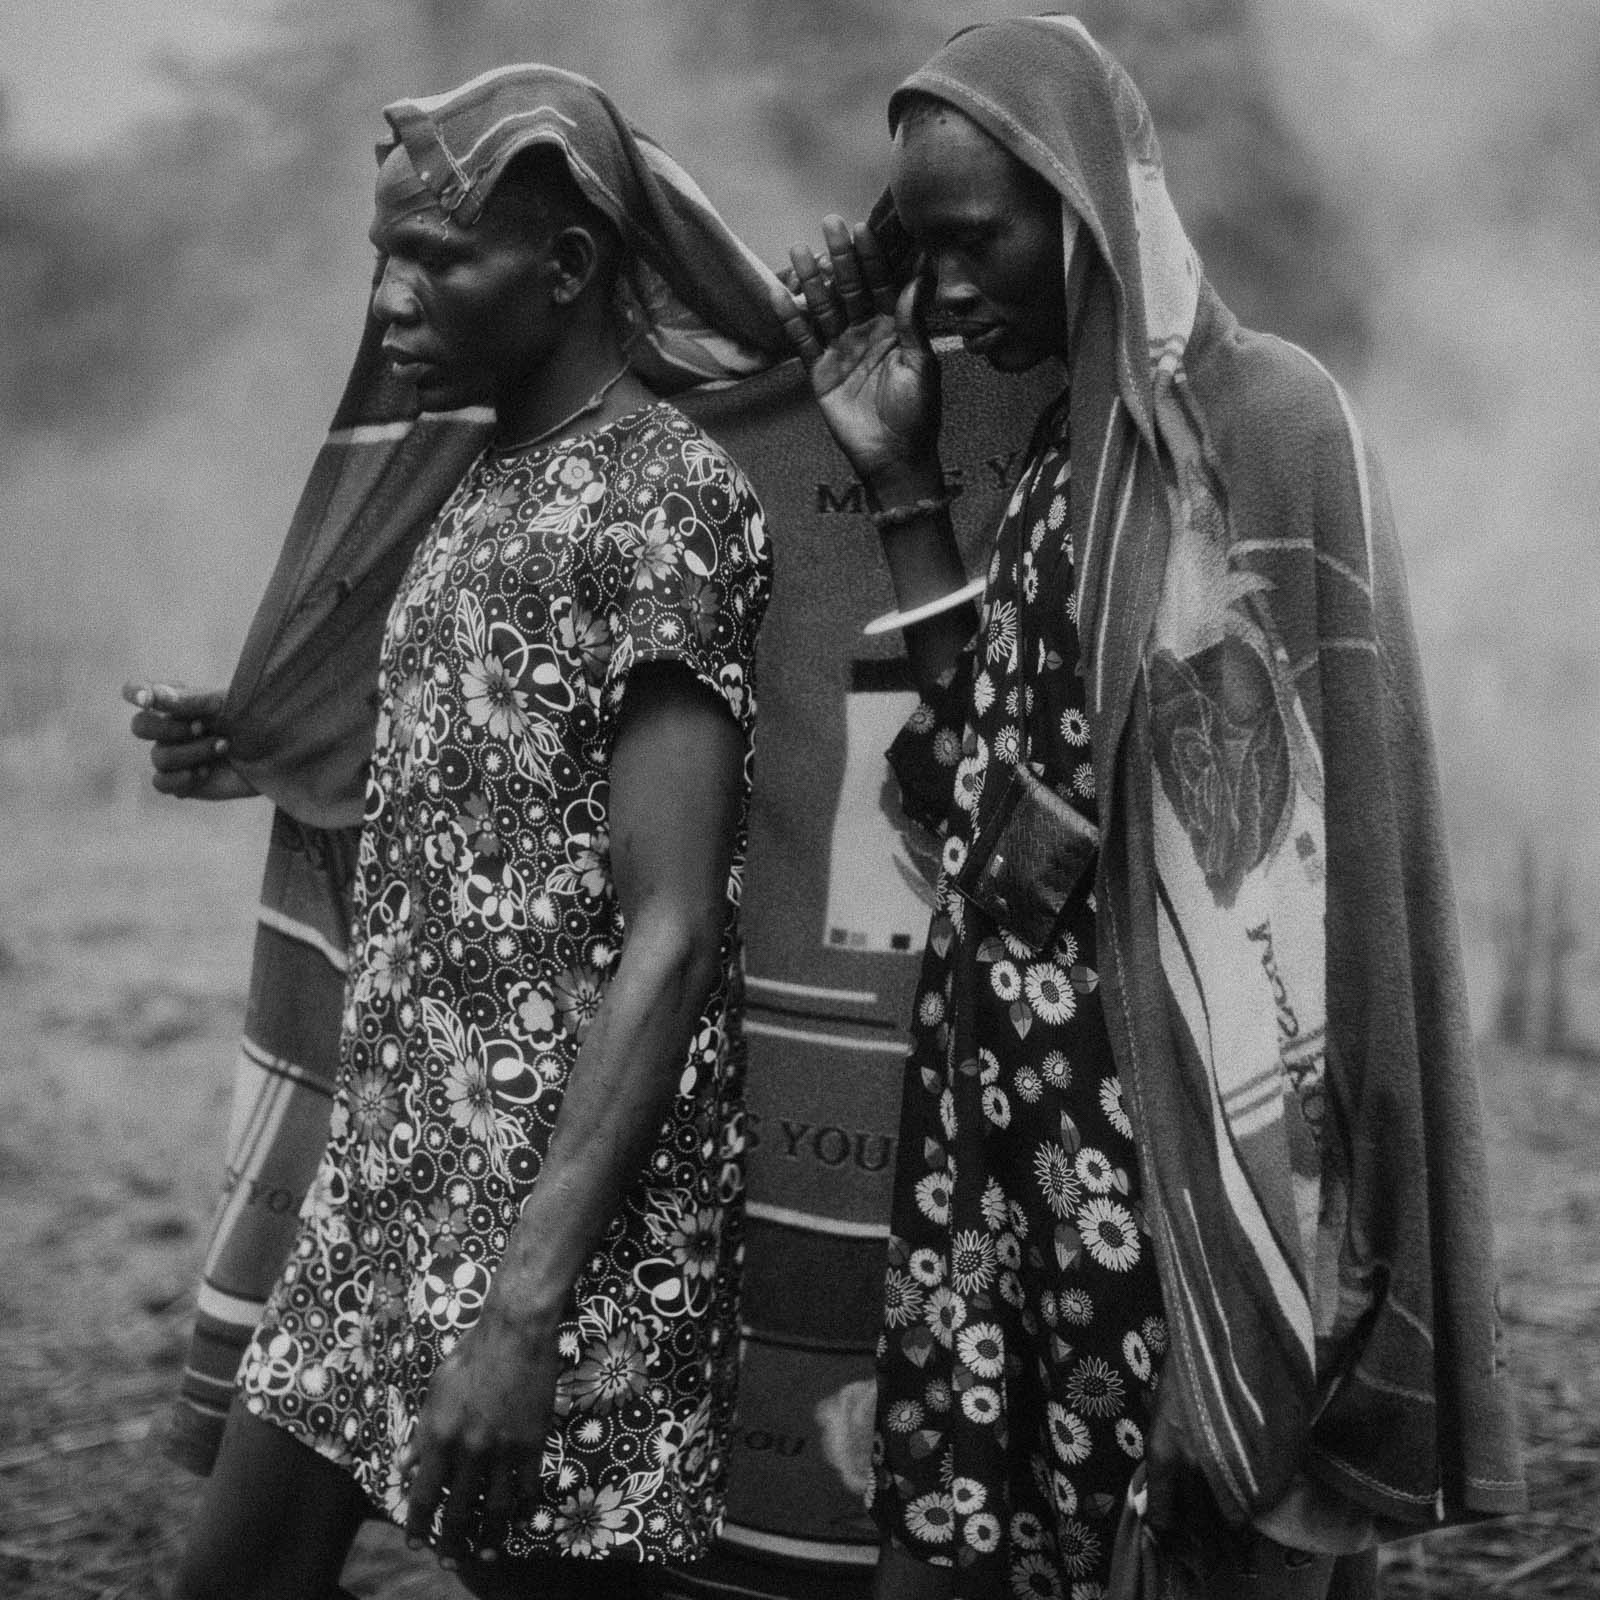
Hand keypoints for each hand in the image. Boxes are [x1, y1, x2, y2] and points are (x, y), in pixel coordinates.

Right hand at [122, 680, 255, 800]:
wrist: (282, 753)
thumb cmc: (258, 720)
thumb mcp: (230, 704)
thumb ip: (192, 700)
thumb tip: (155, 695)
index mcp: (179, 700)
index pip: (139, 691)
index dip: (135, 693)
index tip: (147, 699)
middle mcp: (172, 727)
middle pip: (140, 726)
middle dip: (169, 728)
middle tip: (203, 727)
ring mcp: (176, 754)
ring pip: (159, 757)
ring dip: (192, 752)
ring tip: (224, 746)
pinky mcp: (183, 781)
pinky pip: (161, 783)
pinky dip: (182, 778)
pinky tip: (205, 772)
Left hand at [398, 1303, 561, 1563]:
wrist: (516, 1333)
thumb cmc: (471, 1354)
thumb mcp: (436, 1390)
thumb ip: (421, 1433)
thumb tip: (404, 1465)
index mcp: (439, 1437)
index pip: (422, 1494)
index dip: (417, 1523)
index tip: (415, 1540)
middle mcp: (469, 1451)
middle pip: (458, 1510)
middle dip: (452, 1542)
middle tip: (450, 1561)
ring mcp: (503, 1450)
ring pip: (495, 1508)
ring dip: (490, 1536)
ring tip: (487, 1553)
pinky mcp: (532, 1443)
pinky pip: (527, 1487)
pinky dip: (523, 1508)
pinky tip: (520, 1518)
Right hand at [769, 216, 942, 489]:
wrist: (895, 457)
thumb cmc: (917, 413)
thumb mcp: (921, 365)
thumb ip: (913, 322)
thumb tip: (917, 277)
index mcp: (895, 327)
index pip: (882, 284)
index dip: (872, 257)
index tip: (863, 228)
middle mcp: (866, 332)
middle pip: (850, 288)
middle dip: (840, 257)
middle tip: (829, 223)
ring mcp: (841, 350)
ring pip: (824, 308)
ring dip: (812, 281)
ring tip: (798, 251)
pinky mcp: (820, 372)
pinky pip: (802, 341)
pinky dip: (791, 320)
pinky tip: (779, 295)